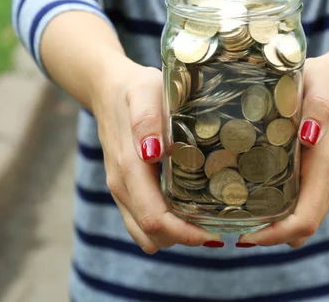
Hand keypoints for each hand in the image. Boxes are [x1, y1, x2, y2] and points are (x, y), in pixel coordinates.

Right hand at [92, 58, 221, 252]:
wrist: (108, 89)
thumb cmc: (135, 89)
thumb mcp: (145, 93)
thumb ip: (146, 120)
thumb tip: (152, 153)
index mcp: (128, 167)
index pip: (154, 218)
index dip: (184, 233)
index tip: (214, 233)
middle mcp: (122, 185)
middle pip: (151, 233)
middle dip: (184, 239)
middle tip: (220, 230)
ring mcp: (121, 190)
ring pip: (146, 233)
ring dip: (175, 236)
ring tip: (208, 224)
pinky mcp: (125, 189)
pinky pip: (141, 221)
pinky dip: (165, 227)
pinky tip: (188, 212)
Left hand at [238, 47, 328, 247]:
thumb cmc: (328, 80)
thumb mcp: (320, 81)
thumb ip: (318, 106)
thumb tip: (309, 135)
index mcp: (328, 166)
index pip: (304, 220)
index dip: (274, 235)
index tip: (243, 235)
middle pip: (301, 228)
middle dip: (268, 235)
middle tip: (230, 226)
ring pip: (303, 219)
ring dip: (275, 225)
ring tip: (238, 215)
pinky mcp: (327, 176)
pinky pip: (305, 204)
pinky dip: (283, 211)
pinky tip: (257, 196)